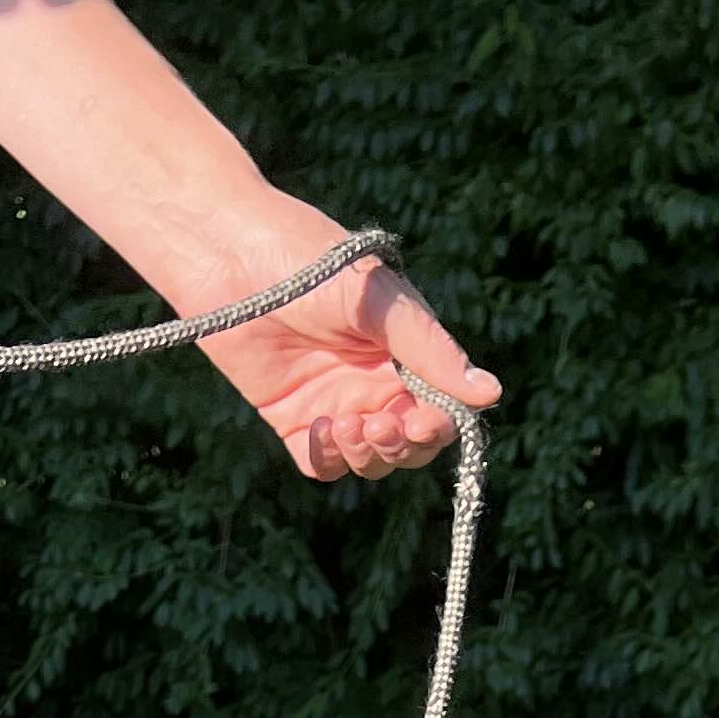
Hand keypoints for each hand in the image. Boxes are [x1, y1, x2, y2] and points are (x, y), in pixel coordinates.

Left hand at [183, 199, 499, 483]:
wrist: (227, 254)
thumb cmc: (309, 262)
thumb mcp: (378, 303)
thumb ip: (431, 351)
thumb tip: (492, 393)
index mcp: (405, 351)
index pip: (440, 407)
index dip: (438, 425)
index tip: (422, 420)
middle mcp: (375, 382)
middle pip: (408, 444)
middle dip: (402, 445)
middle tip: (378, 424)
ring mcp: (335, 402)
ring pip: (369, 459)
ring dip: (368, 454)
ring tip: (348, 423)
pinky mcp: (292, 418)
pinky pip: (320, 463)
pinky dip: (327, 460)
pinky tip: (321, 429)